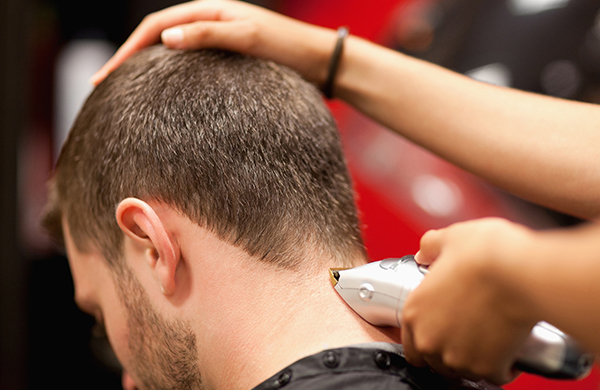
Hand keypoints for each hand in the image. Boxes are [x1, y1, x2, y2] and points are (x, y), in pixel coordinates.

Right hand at [91, 0, 336, 85]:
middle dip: (128, 58)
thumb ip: (208, 34)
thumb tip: (164, 39)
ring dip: (146, 66)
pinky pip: (191, 64)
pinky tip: (164, 91)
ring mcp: (218, 39)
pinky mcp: (228, 58)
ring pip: (172, 51)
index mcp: (209, 11)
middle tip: (103, 84)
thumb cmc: (287, 48)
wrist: (319, 61)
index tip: (105, 75)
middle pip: (157, 37)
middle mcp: (210, 22)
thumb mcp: (247, 37)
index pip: (155, 27)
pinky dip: (171, 75)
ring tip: (125, 89)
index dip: (127, 50)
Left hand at [401, 218, 538, 384]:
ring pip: (463, 370)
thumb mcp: (450, 239)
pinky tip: (509, 347)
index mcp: (414, 311)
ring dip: (474, 358)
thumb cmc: (486, 254)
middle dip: (450, 350)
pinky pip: (494, 375)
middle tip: (469, 332)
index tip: (442, 331)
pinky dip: (502, 366)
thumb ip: (431, 247)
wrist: (520, 272)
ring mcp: (458, 357)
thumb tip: (426, 252)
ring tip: (490, 337)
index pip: (410, 344)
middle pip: (435, 361)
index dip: (425, 339)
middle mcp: (430, 339)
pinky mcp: (487, 368)